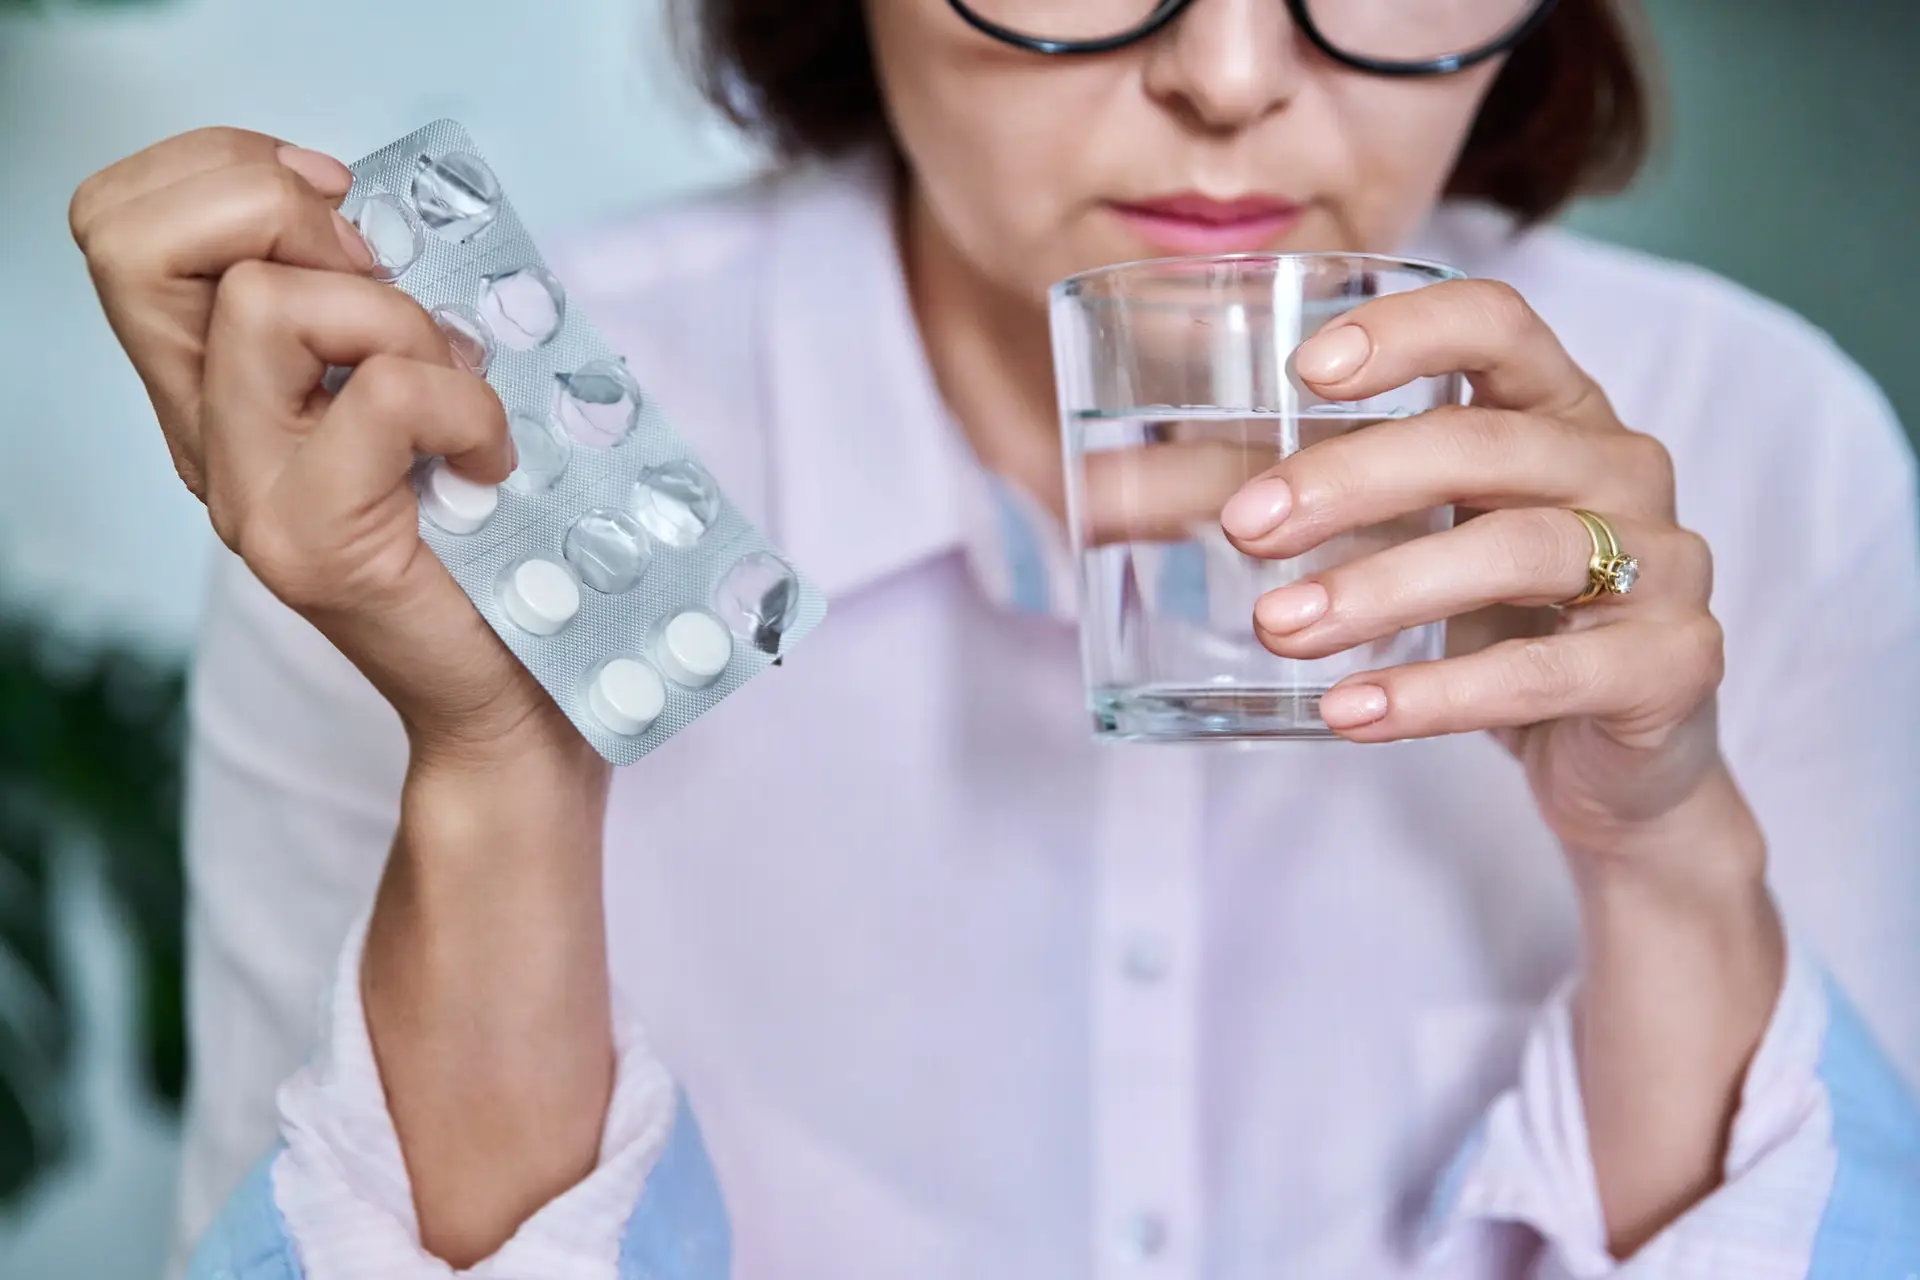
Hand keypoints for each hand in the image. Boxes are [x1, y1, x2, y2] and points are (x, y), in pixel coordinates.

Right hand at [71, 128, 566, 762]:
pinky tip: (491, 462)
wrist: (514, 697)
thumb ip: (376, 304)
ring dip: (395, 319)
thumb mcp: (427, 387)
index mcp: (218, 388)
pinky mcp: (313, 542)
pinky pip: (385, 394)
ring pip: (261, 302)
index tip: (343, 210)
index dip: (226, 170)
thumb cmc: (492, 542)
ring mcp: (246, 494)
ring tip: (458, 396)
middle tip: (385, 287)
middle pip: (132, 240)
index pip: (120, 224)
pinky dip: (467, 404)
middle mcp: (205, 438)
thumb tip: (379, 216)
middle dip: (280, 210)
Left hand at [1219, 278, 1734, 859]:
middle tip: (1246, 529)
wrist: (1616, 762)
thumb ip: (1269, 506)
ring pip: (1521, 549)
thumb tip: (1093, 492)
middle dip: (1355, 480)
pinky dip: (1439, 694)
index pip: (1500, 323)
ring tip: (1278, 628)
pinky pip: (1551, 669)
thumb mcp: (1388, 546)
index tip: (1306, 370)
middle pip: (1488, 441)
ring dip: (1383, 588)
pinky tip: (1351, 712)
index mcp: (1555, 409)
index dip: (1407, 332)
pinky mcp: (1672, 662)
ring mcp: (1663, 561)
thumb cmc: (1491, 623)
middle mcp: (1620, 465)